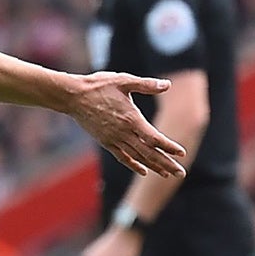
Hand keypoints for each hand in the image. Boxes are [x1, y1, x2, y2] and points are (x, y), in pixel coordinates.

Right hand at [66, 73, 188, 177]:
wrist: (73, 96)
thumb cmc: (99, 86)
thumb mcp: (124, 81)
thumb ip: (147, 85)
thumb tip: (167, 84)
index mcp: (131, 119)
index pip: (154, 138)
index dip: (168, 147)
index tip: (181, 153)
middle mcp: (123, 133)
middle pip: (149, 152)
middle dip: (166, 163)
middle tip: (181, 173)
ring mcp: (114, 139)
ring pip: (137, 157)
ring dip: (154, 166)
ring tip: (167, 174)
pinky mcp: (106, 141)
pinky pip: (122, 157)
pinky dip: (134, 164)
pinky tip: (144, 171)